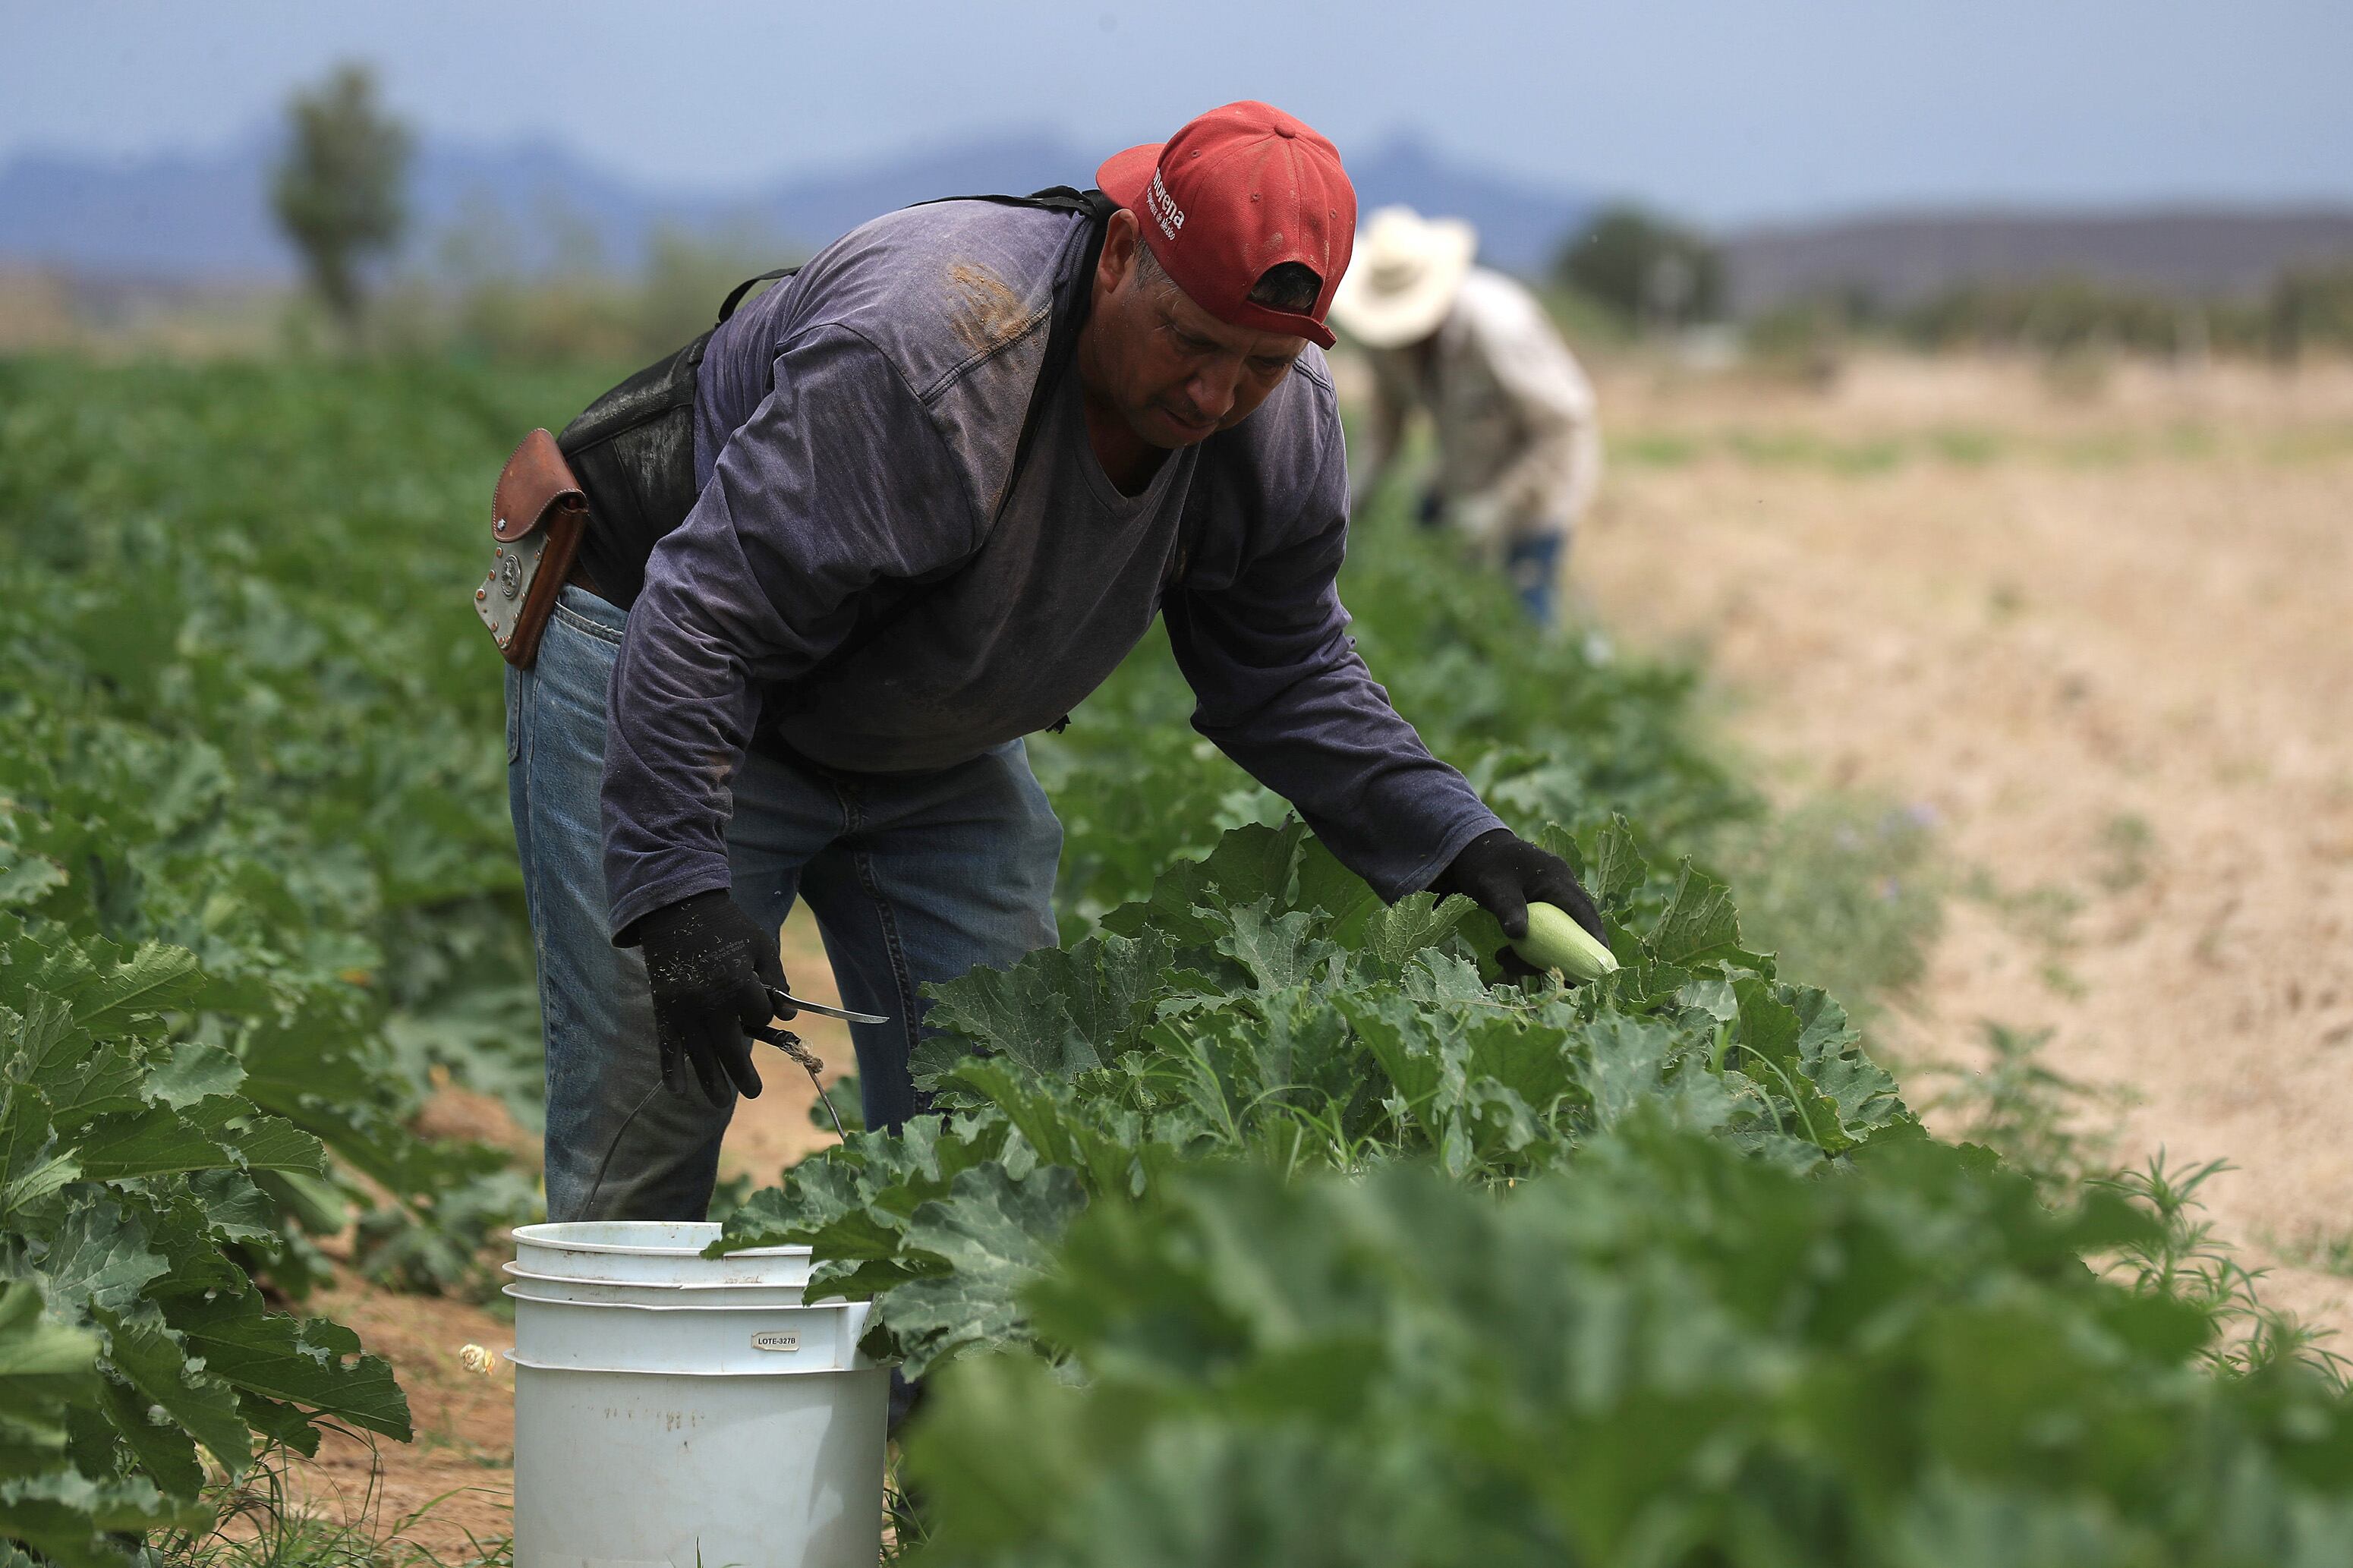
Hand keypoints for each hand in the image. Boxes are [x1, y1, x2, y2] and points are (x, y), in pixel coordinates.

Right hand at [632, 890, 786, 1102]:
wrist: (678, 907)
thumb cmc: (727, 925)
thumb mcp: (761, 945)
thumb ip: (777, 979)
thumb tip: (788, 1016)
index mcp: (737, 981)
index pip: (758, 1015)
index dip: (763, 1013)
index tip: (759, 1006)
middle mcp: (709, 1000)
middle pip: (730, 1046)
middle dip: (742, 1073)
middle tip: (754, 1092)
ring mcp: (683, 1007)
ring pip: (699, 1052)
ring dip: (711, 1080)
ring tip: (721, 1101)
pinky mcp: (663, 1007)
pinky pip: (666, 1044)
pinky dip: (670, 1069)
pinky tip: (678, 1092)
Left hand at [1432, 828, 1605, 974]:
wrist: (1477, 854)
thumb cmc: (1487, 864)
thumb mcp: (1494, 885)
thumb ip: (1507, 907)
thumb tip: (1518, 935)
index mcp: (1557, 879)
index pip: (1584, 911)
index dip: (1595, 938)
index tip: (1599, 965)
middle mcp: (1561, 892)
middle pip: (1575, 929)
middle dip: (1563, 957)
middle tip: (1551, 980)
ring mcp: (1553, 903)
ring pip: (1557, 938)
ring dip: (1536, 957)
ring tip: (1503, 961)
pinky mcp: (1542, 913)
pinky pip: (1545, 937)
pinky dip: (1529, 951)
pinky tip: (1507, 957)